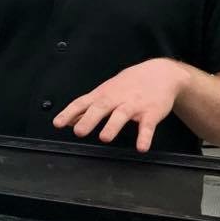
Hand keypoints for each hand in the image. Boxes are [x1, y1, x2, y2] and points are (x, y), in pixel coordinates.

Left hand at [52, 59, 190, 152]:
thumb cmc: (129, 84)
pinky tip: (141, 147)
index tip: (57, 124)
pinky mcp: (151, 112)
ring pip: (122, 115)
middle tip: (79, 132)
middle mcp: (116, 98)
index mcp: (103, 94)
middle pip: (100, 107)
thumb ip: (88, 107)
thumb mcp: (106, 91)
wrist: (162, 73)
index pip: (82, 103)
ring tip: (104, 138)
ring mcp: (134, 105)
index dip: (69, 113)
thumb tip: (70, 120)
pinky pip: (148, 126)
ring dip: (112, 126)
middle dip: (89, 119)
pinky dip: (144, 137)